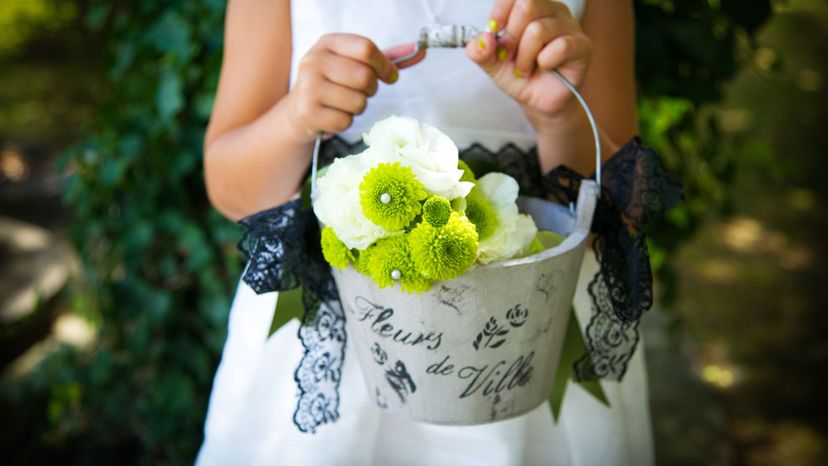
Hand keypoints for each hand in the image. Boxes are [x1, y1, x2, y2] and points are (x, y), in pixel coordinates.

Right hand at [287, 34, 423, 141]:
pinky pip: (345, 121)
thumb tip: (420, 51)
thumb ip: (386, 58)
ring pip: (358, 102)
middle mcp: (314, 61)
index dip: (384, 65)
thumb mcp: (354, 64)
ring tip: (344, 103)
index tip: (389, 76)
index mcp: (328, 43)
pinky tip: (334, 115)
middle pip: (364, 76)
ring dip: (358, 107)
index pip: (366, 49)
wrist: (300, 110)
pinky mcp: (308, 112)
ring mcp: (308, 87)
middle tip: (361, 92)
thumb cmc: (335, 84)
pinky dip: (346, 122)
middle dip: (371, 89)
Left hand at [465, 0, 591, 130]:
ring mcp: (571, 26)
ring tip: (524, 69)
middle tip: (509, 56)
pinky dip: (545, 62)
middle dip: (511, 37)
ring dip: (525, 56)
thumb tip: (483, 39)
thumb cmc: (519, 75)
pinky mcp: (582, 45)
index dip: (500, 11)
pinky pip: (561, 46)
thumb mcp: (492, 64)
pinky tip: (544, 68)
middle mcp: (553, 10)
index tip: (493, 30)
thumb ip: (480, 51)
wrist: (538, 101)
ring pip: (539, 29)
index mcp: (532, 7)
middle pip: (526, 6)